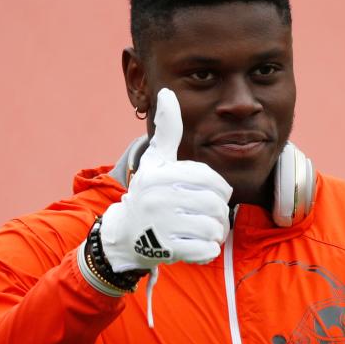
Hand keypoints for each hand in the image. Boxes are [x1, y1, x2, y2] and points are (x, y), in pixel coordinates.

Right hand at [99, 88, 231, 272]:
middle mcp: (159, 198)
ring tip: (199, 230)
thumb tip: (168, 92)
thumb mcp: (156, 161)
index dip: (219, 191)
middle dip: (217, 215)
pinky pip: (206, 251)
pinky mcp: (166, 251)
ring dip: (213, 233)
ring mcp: (162, 226)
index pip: (214, 183)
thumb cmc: (148, 192)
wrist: (125, 234)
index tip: (208, 196)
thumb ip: (167, 130)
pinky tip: (193, 246)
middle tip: (205, 217)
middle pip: (217, 207)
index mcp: (163, 175)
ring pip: (214, 229)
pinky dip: (205, 251)